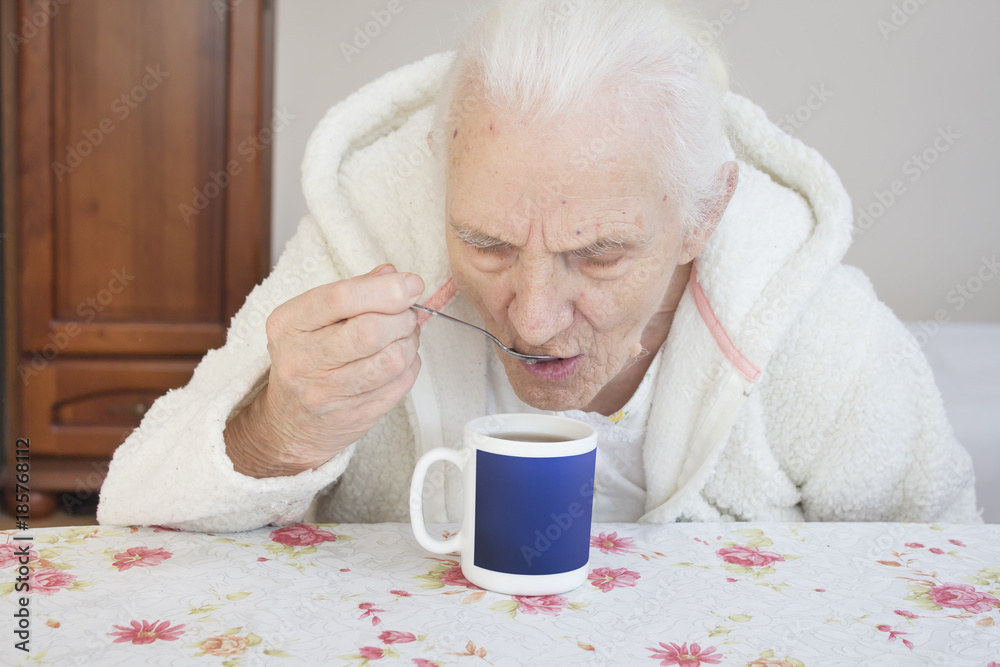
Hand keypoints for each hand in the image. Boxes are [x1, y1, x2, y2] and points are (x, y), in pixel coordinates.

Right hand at [225, 264, 423, 476]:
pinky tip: (401, 360)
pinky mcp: (353, 416)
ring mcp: (326, 393)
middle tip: (407, 314)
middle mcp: (302, 360)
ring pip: (391, 360)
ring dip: (410, 342)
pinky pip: (400, 385)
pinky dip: (411, 366)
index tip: (412, 284)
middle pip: (370, 331)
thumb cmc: (307, 359)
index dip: (385, 289)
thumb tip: (393, 274)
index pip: (340, 298)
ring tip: (404, 336)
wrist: (290, 422)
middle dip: (402, 317)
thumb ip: (354, 291)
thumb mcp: (313, 319)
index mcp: (288, 325)